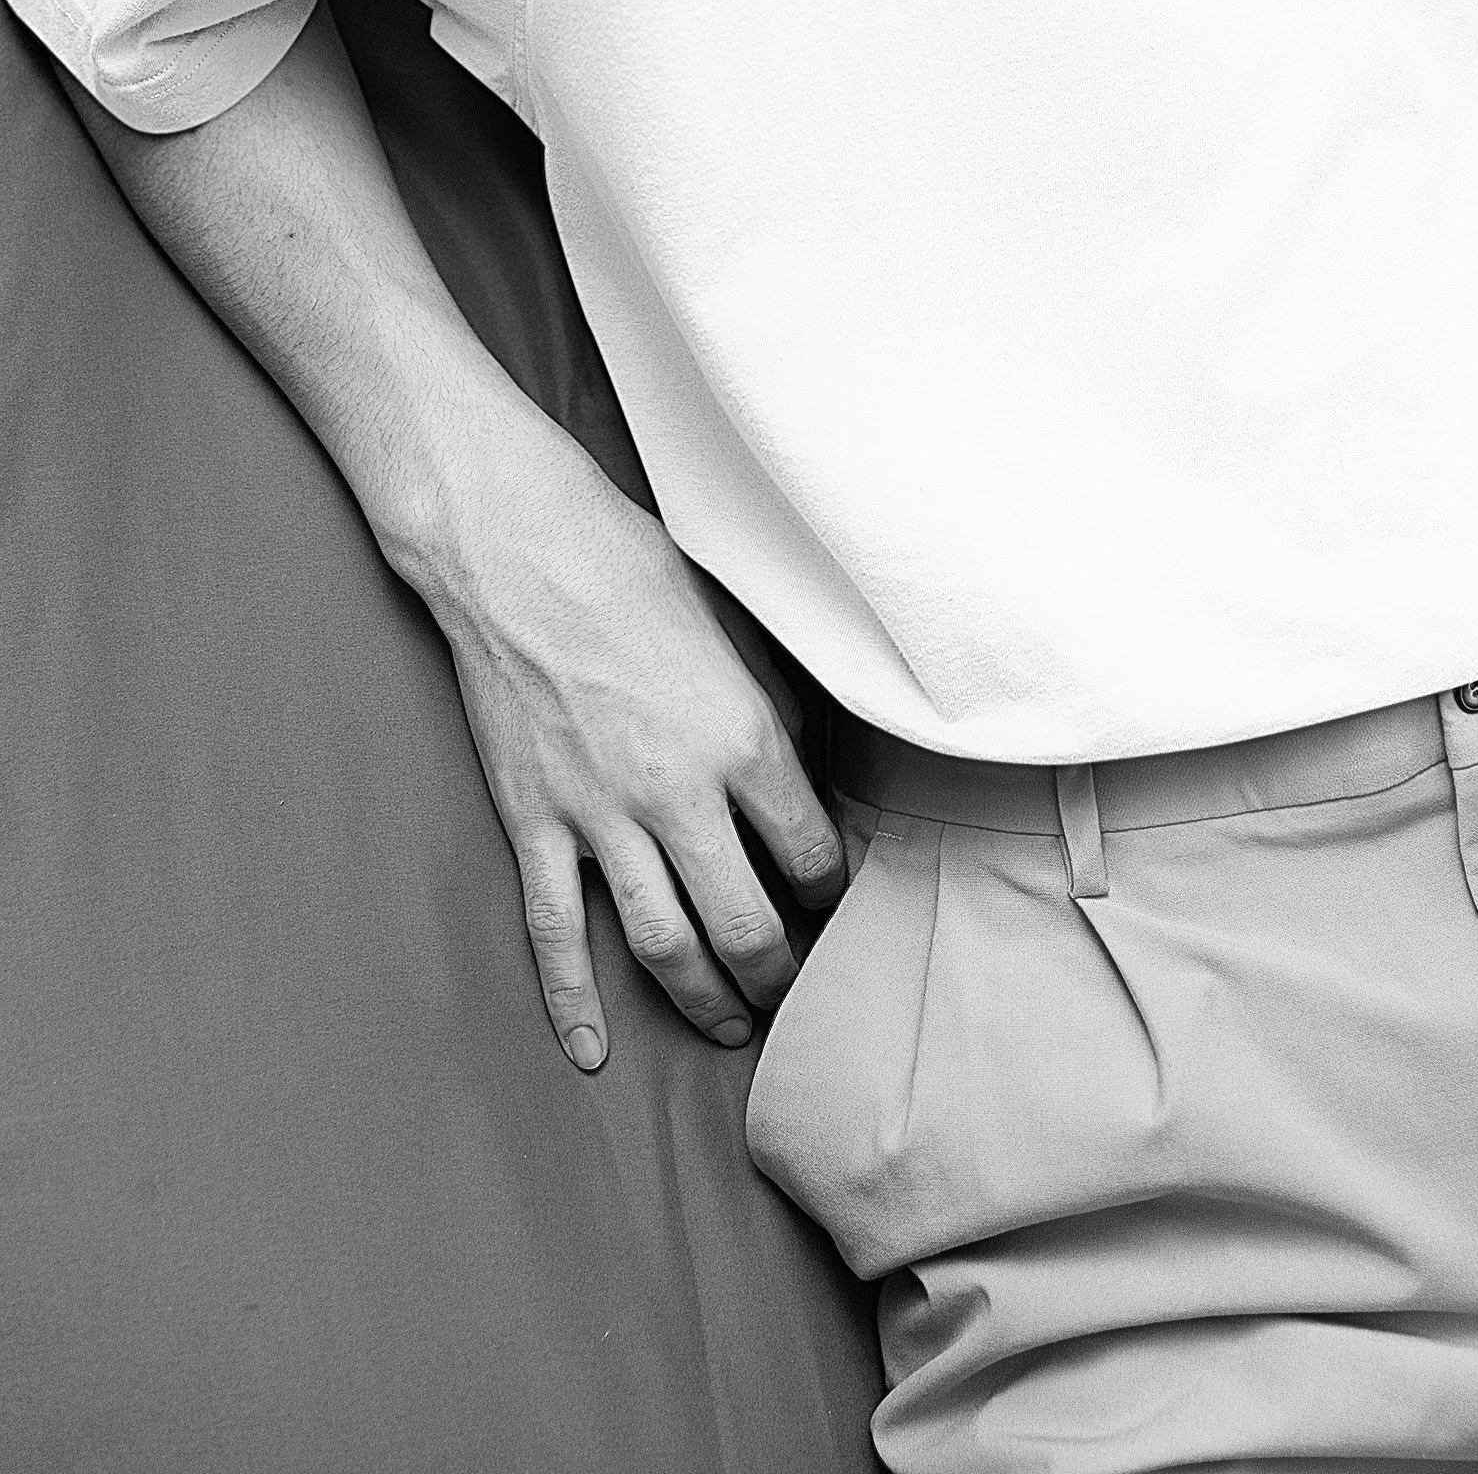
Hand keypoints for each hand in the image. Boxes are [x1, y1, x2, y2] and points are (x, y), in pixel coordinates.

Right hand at [424, 400, 845, 1070]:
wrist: (518, 549)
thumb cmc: (634, 567)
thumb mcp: (737, 625)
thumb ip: (774, 706)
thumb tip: (798, 769)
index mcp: (744, 739)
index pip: (812, 851)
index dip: (833, 887)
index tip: (836, 899)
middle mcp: (678, 793)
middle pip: (747, 923)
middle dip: (779, 971)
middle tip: (793, 991)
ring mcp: (600, 817)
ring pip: (663, 946)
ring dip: (704, 999)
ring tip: (732, 1029)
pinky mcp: (534, 823)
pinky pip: (554, 933)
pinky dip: (571, 1001)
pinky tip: (592, 1052)